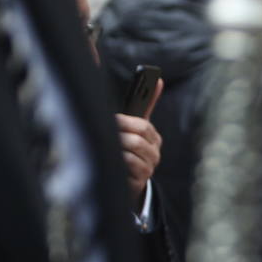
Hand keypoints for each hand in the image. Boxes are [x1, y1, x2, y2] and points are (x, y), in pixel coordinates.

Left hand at [117, 79, 162, 209]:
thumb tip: (158, 80)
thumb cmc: (129, 147)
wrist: (128, 179)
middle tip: (103, 132)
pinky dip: (118, 162)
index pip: (143, 126)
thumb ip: (146, 104)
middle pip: (137, 138)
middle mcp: (154, 153)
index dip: (125, 122)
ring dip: (116, 148)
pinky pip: (128, 166)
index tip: (111, 119)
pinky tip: (110, 161)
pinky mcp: (140, 182)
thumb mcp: (136, 127)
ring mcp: (149, 168)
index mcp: (154, 138)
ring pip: (131, 152)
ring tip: (104, 147)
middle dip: (119, 135)